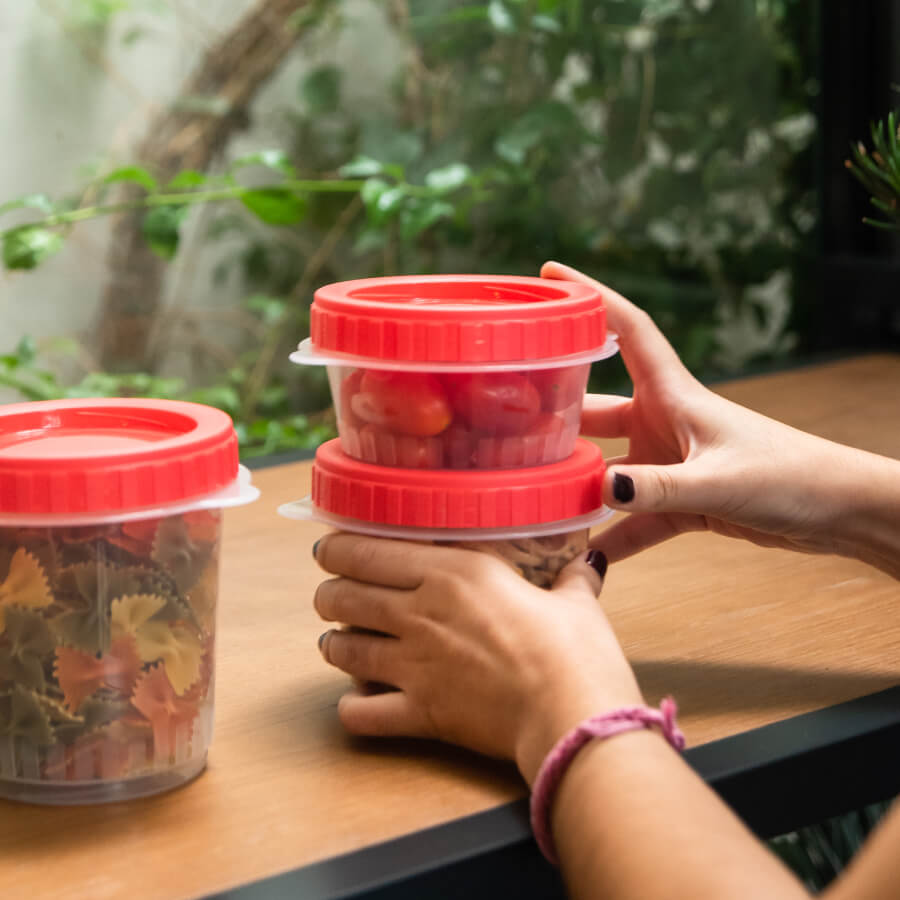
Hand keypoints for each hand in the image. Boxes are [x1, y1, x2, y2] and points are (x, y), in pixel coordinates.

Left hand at [313, 534, 642, 784]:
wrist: (572, 714)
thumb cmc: (576, 651)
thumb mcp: (576, 602)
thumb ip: (572, 578)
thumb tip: (588, 561)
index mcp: (454, 573)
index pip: (368, 551)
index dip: (337, 548)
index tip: (331, 547)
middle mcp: (422, 613)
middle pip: (342, 597)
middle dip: (329, 595)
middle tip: (332, 595)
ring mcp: (415, 665)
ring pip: (342, 650)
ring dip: (334, 645)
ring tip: (337, 643)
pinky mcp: (420, 712)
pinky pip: (360, 714)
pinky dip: (351, 708)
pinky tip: (356, 703)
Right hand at [542, 261, 896, 566]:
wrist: (836, 509)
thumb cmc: (790, 476)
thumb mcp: (719, 481)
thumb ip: (657, 489)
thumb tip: (598, 490)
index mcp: (674, 394)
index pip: (626, 330)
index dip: (589, 296)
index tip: (548, 274)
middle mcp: (664, 421)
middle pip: (596, 407)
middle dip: (556, 411)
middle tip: (505, 416)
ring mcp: (669, 461)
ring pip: (608, 467)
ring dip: (576, 482)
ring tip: (529, 495)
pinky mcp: (679, 498)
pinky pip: (633, 516)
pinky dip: (611, 534)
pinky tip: (582, 553)